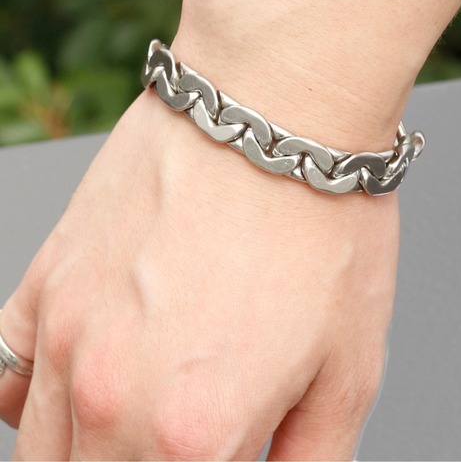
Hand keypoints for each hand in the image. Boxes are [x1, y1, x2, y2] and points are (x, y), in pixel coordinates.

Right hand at [0, 85, 397, 459]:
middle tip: (180, 446)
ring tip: (137, 433)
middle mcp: (115, 396)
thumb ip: (307, 459)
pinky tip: (82, 385)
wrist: (271, 112)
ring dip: (87, 456)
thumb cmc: (321, 225)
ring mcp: (69, 333)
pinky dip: (35, 400)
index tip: (223, 454)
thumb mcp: (349, 368)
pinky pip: (9, 371)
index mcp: (195, 436)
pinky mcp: (52, 277)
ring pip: (43, 451)